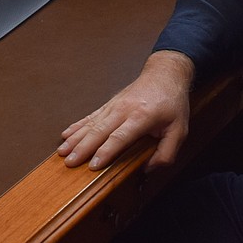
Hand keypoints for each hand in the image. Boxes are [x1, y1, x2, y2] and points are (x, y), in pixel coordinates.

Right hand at [57, 50, 194, 171]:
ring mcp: (114, 105)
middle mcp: (124, 110)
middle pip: (100, 131)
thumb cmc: (172, 102)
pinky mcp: (110, 104)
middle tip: (69, 162)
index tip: (93, 166)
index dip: (106, 152)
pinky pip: (91, 116)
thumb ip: (167, 152)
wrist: (165, 73)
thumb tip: (149, 169)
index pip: (120, 137)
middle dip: (83, 148)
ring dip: (76, 138)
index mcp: (142, 117)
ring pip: (92, 123)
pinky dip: (77, 126)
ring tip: (62, 152)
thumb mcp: (180, 129)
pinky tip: (66, 135)